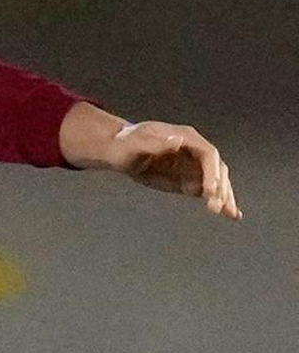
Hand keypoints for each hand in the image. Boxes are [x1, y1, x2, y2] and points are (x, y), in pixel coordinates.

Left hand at [59, 104, 239, 217]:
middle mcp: (195, 150)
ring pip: (217, 181)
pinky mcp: (189, 179)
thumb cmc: (125, 144)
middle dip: (220, 187)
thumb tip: (178, 141)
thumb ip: (155, 143)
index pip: (208, 154)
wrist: (120, 151)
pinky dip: (220, 201)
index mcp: (186, 137)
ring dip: (224, 197)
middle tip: (215, 207)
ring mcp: (194, 165)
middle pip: (217, 168)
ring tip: (230, 214)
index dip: (211, 171)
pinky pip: (208, 190)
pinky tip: (231, 214)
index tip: (209, 190)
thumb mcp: (134, 143)